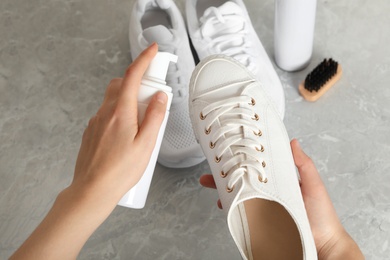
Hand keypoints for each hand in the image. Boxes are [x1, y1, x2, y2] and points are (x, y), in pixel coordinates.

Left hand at [11, 43, 167, 259]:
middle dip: (137, 82)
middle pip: (121, 84)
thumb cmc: (120, 171)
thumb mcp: (147, 145)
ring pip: (113, 99)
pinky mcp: (91, 131)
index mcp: (121, 112)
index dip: (143, 59)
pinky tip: (127, 134)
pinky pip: (107, 113)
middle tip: (152, 98)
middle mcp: (105, 112)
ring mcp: (96, 122)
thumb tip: (160, 97)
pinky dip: (120, 113)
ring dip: (129, 99)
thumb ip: (155, 117)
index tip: (153, 50)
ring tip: (142, 122)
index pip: (132, 76)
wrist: (92, 190)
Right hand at [199, 139, 363, 259]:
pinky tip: (225, 205)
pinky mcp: (262, 223)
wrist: (324, 245)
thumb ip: (304, 165)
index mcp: (280, 183)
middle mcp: (269, 195)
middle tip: (211, 173)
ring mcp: (264, 209)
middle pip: (243, 183)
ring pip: (240, 198)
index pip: (257, 169)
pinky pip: (243, 215)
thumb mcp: (314, 185)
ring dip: (224, 192)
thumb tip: (293, 143)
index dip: (243, 161)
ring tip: (212, 185)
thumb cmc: (322, 216)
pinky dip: (232, 209)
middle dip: (225, 177)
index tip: (229, 154)